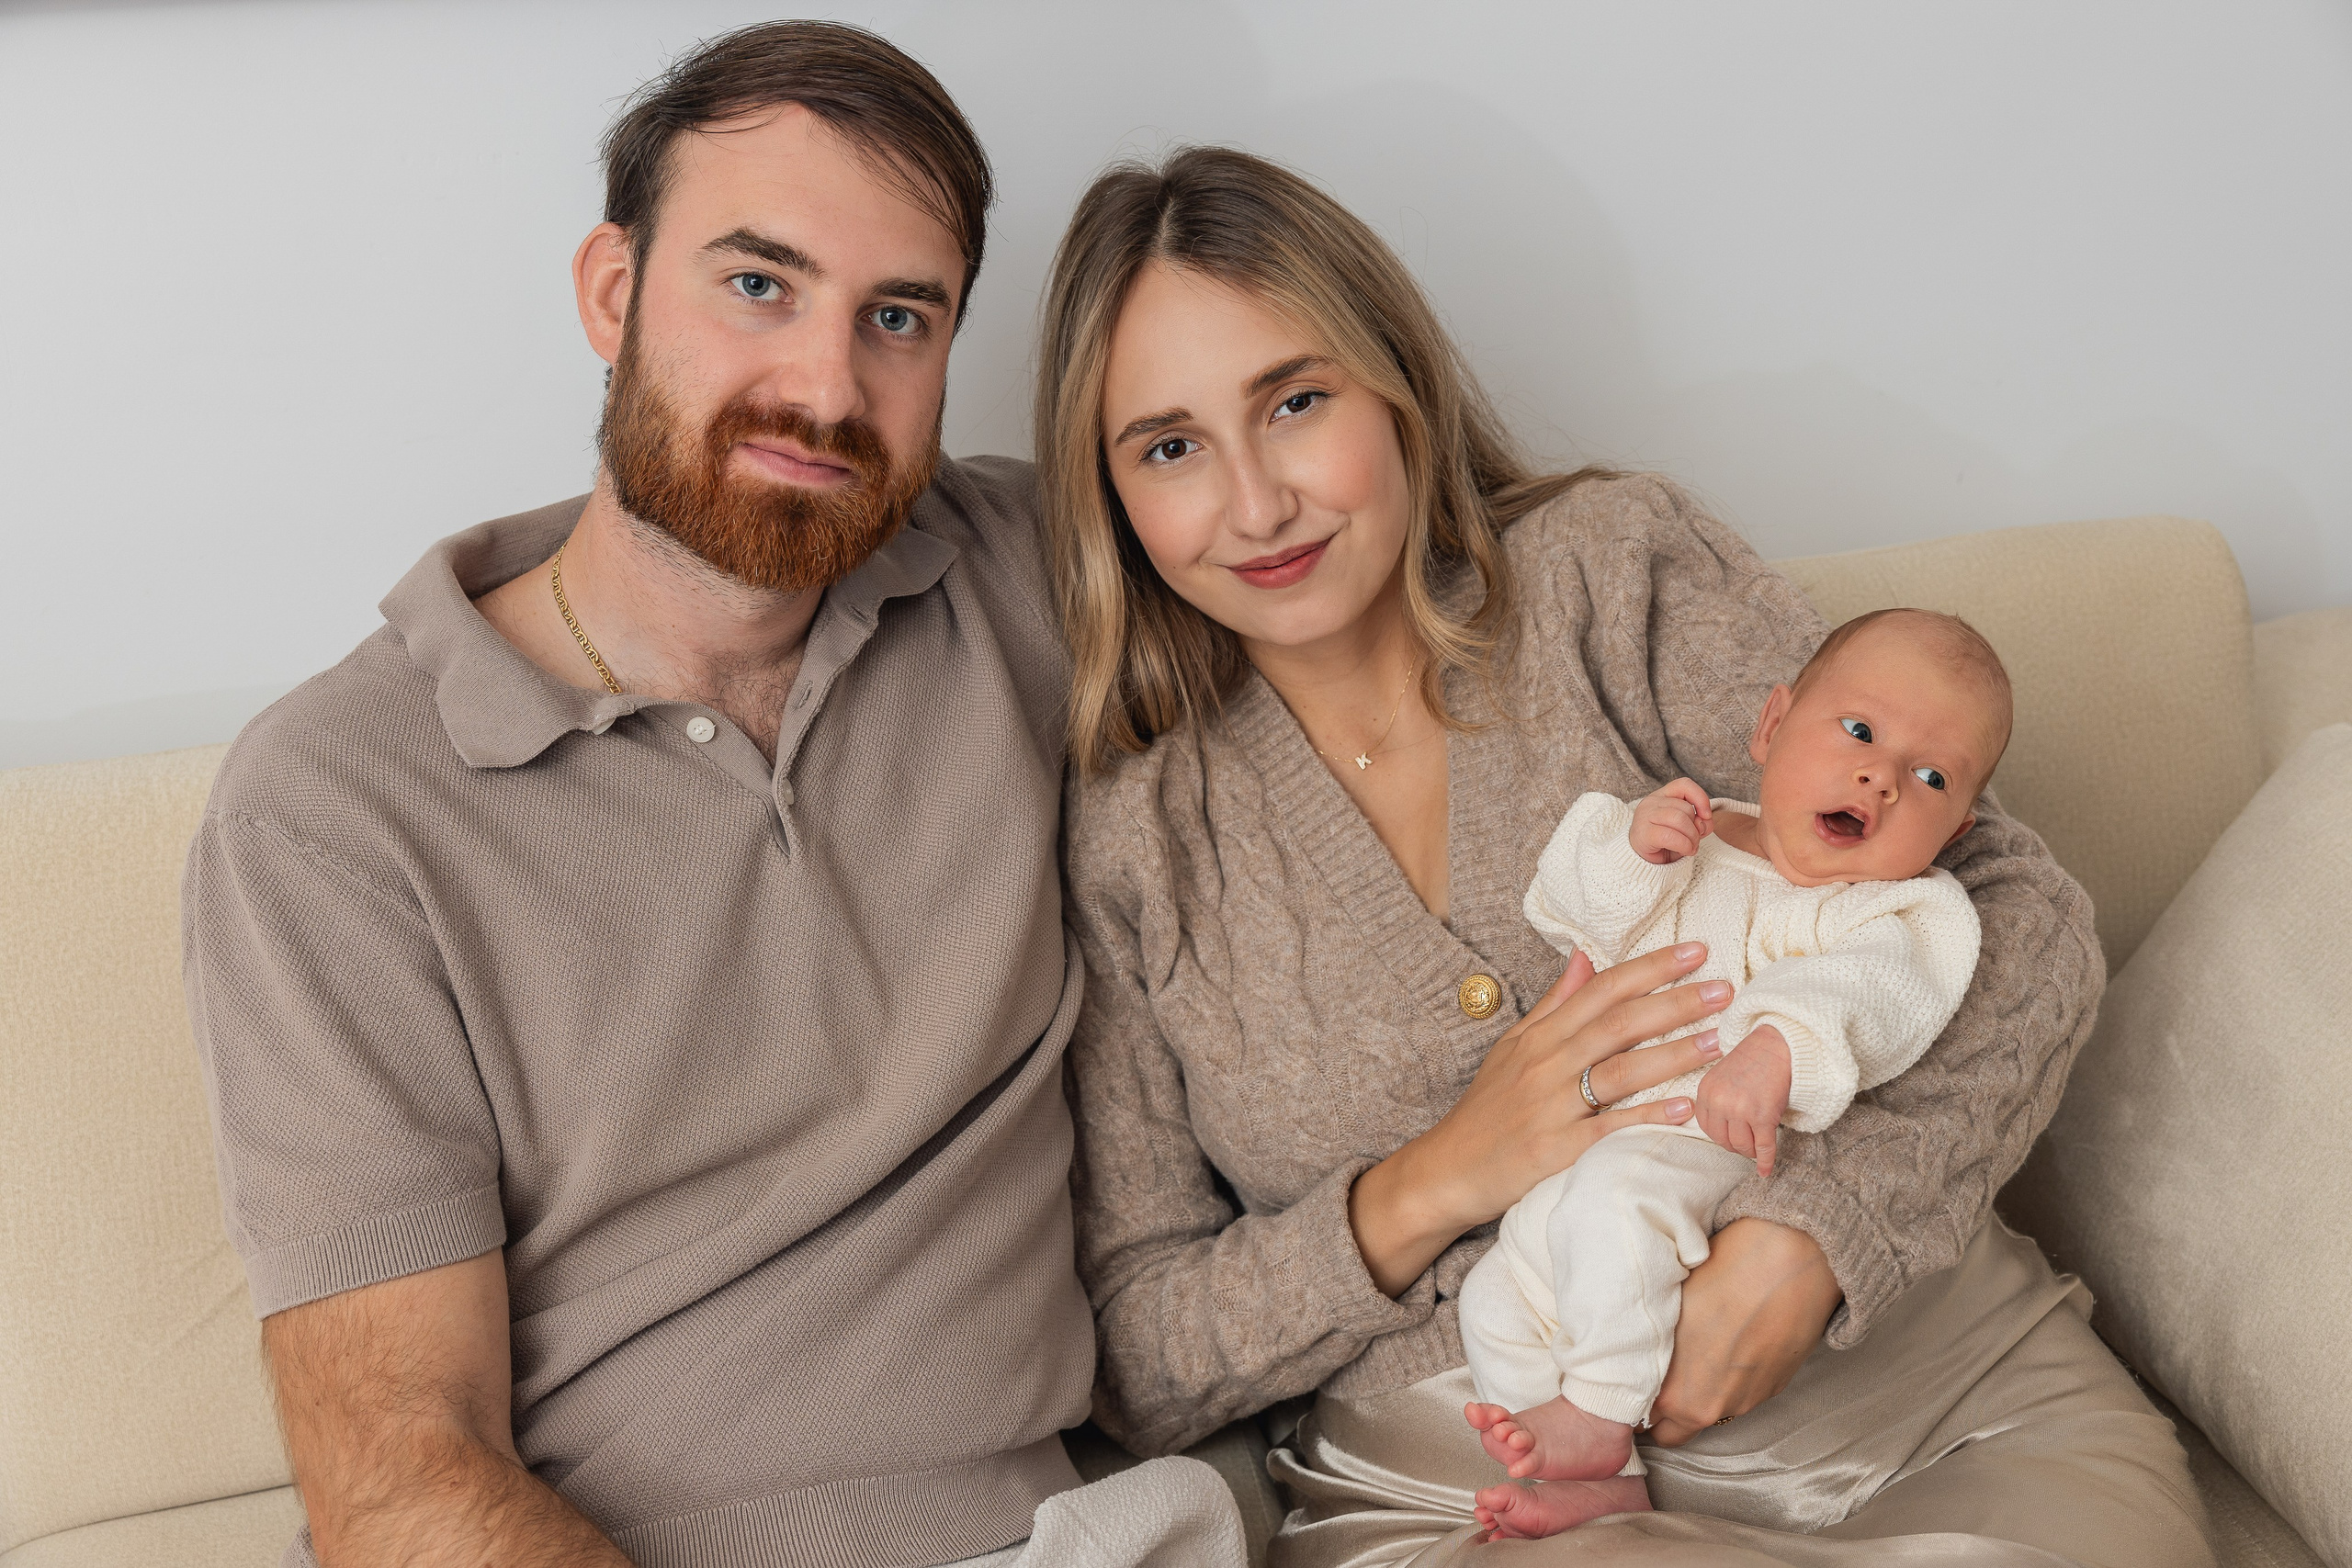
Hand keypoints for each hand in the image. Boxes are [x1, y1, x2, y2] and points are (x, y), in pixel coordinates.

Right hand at [1348, 942, 1734, 1295]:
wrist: (1449, 1169)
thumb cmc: (1488, 1108)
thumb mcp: (1512, 1047)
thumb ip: (1554, 1003)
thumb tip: (1586, 957)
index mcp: (1540, 1036)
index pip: (1602, 989)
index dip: (1650, 968)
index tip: (1695, 952)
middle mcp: (1547, 1064)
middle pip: (1618, 1024)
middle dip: (1675, 1003)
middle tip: (1725, 989)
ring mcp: (1551, 1107)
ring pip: (1619, 1072)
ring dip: (1672, 1055)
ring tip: (1719, 1043)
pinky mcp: (1556, 1150)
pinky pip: (1608, 1128)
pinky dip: (1646, 1116)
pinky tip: (1684, 1109)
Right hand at [1629, 778, 1713, 864]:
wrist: (1642, 861)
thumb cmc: (1665, 843)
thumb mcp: (1687, 829)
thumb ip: (1700, 822)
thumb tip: (1704, 822)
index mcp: (1662, 796)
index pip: (1684, 785)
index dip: (1700, 797)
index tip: (1706, 815)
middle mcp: (1651, 802)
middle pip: (1686, 808)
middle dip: (1697, 828)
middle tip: (1694, 841)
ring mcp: (1645, 816)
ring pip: (1680, 820)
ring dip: (1692, 838)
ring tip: (1690, 847)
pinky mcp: (1644, 833)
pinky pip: (1671, 836)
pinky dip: (1684, 846)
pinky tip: (1685, 851)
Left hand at [1649, 1218, 1840, 1444]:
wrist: (1791, 1263)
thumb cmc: (1722, 1275)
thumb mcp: (1668, 1311)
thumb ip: (1651, 1349)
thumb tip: (1640, 1356)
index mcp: (1675, 1393)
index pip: (1639, 1421)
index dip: (1631, 1402)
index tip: (1627, 1385)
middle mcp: (1711, 1408)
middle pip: (1673, 1431)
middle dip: (1660, 1413)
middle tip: (1653, 1378)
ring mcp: (1746, 1401)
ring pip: (1708, 1413)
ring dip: (1697, 1395)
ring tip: (1696, 1354)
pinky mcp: (1774, 1387)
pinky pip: (1739, 1396)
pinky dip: (1729, 1382)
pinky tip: (1729, 1347)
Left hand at [1694, 1025, 1791, 1175]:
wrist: (1780, 1042)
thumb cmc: (1755, 1058)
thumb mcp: (1723, 1075)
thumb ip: (1718, 1099)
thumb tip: (1723, 1128)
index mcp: (1706, 1091)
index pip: (1706, 1127)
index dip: (1721, 1136)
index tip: (1731, 1138)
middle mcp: (1720, 1102)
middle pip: (1723, 1140)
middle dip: (1735, 1146)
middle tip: (1747, 1145)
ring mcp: (1741, 1110)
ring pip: (1742, 1146)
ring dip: (1750, 1152)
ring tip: (1758, 1149)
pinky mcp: (1763, 1116)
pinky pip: (1764, 1147)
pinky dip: (1765, 1162)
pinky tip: (1765, 1171)